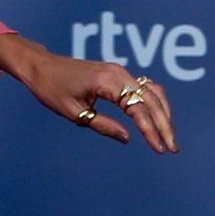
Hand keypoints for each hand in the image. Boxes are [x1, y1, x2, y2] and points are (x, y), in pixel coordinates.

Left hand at [0, 34, 176, 151]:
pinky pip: (144, 88)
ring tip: (169, 137)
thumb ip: (102, 125)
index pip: (138, 108)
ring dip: (163, 114)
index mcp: (107, 81)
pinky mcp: (119, 74)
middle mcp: (119, 72)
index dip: (150, 130)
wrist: (41, 66)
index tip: (160, 149)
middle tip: (173, 148)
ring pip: (153, 92)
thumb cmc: (51, 89)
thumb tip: (128, 138)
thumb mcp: (73, 112)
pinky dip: (155, 104)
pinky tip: (159, 119)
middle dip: (164, 124)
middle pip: (152, 99)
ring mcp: (120, 71)